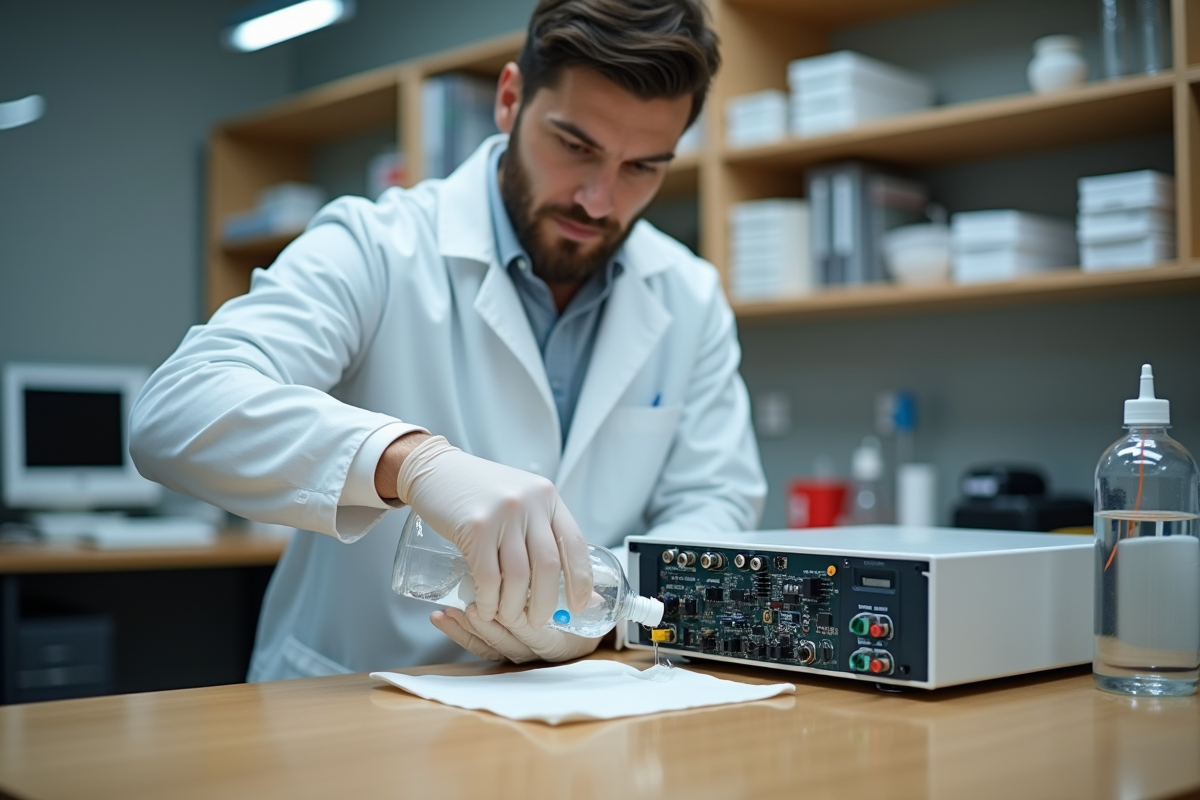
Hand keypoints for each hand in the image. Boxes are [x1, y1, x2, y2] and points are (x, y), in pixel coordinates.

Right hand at [396, 435, 591, 626]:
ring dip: (515, 608)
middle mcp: (530, 503)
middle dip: (546, 602)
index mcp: (547, 496)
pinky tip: (486, 610)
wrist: (435, 469)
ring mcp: (503, 514)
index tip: (579, 606)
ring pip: (519, 576)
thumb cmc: (478, 490)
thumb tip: (562, 577)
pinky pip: (488, 576)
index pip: (574, 544)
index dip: (582, 580)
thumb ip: (538, 527)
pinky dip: (490, 601)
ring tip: (509, 618)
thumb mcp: (519, 497)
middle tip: (538, 622)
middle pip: (548, 565)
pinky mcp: (474, 527)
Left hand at [430, 606, 601, 663]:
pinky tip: (440, 618)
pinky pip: (477, 645)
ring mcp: (514, 650)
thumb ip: (590, 599)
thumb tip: (598, 598)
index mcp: (559, 643)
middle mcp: (533, 651)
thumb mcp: (593, 605)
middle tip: (470, 607)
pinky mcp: (499, 646)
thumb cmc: (585, 608)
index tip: (503, 605)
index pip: (535, 635)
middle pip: (506, 642)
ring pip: (488, 645)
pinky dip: (457, 633)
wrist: (584, 625)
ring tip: (449, 612)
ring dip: (465, 629)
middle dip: (485, 626)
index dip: (518, 623)